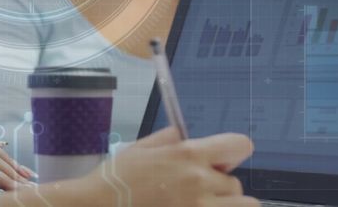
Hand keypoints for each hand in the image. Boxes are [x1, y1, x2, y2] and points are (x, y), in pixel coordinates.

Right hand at [78, 127, 257, 206]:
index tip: (220, 162)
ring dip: (226, 206)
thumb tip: (185, 137)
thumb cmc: (116, 179)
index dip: (233, 153)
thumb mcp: (141, 147)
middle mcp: (200, 181)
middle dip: (220, 188)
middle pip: (236, 184)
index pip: (240, 145)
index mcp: (188, 154)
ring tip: (203, 205)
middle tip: (198, 192)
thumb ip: (169, 139)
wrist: (97, 206)